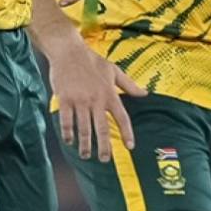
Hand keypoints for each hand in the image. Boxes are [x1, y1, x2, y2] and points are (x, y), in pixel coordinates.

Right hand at [48, 42, 146, 161]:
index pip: (122, 117)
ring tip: (86, 155)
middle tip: (104, 159)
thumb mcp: (113, 70)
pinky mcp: (64, 99)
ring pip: (83, 128)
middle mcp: (96, 99)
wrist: (68, 50)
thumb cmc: (91, 60)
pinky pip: (66, 121)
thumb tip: (145, 93)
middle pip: (101, 128)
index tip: (129, 146)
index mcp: (109, 93)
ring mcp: (80, 100)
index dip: (126, 133)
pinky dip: (68, 133)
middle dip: (104, 147)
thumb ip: (129, 84)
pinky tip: (69, 141)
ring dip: (85, 144)